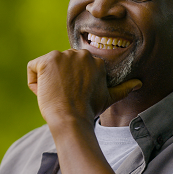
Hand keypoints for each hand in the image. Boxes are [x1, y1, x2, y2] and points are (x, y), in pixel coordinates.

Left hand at [26, 49, 140, 125]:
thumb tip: (139, 83)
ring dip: (47, 82)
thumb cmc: (88, 111)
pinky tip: (44, 92)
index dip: (71, 83)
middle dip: (59, 81)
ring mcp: (63, 55)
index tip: (74, 95)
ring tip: (57, 96)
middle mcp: (80, 54)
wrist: (72, 119)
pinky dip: (34, 83)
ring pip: (46, 68)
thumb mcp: (108, 97)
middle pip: (59, 66)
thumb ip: (123, 88)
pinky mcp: (47, 60)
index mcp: (94, 60)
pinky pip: (33, 69)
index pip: (72, 67)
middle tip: (65, 97)